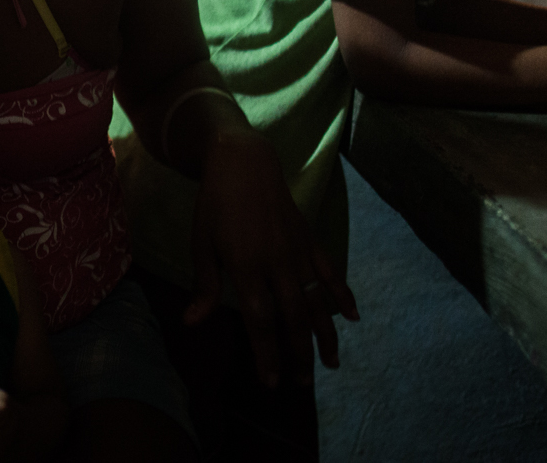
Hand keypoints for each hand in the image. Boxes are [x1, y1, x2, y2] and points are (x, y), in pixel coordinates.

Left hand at [187, 128, 358, 388]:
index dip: (267, 352)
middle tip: (301, 384)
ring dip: (325, 334)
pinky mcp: (309, 238)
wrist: (243, 161)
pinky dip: (342, 293)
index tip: (271, 381)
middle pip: (293, 317)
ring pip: (316, 300)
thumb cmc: (214, 204)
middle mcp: (277, 262)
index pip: (260, 319)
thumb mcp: (201, 243)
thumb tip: (193, 323)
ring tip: (331, 364)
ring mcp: (297, 250)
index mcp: (246, 265)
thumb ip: (204, 285)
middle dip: (298, 353)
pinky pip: (330, 271)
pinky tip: (353, 317)